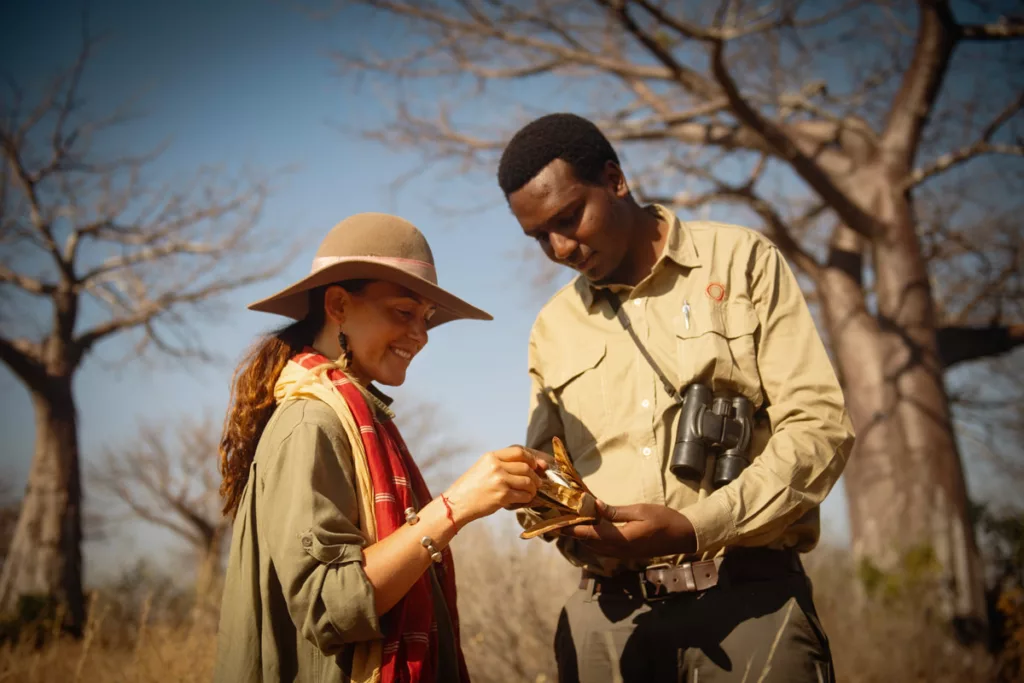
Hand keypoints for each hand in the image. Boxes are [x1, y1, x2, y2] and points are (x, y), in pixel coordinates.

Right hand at [443, 446, 547, 525]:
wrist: (457, 503)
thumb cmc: (471, 487)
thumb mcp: (483, 467)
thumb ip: (502, 464)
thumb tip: (530, 465)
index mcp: (491, 457)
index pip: (519, 451)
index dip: (531, 458)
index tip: (536, 466)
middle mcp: (496, 466)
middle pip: (526, 467)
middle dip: (535, 476)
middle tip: (537, 482)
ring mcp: (500, 481)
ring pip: (528, 481)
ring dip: (533, 488)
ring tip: (531, 491)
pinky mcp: (502, 496)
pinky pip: (524, 495)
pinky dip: (528, 497)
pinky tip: (525, 499)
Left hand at [558, 501, 696, 559]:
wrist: (683, 537)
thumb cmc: (664, 520)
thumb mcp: (640, 511)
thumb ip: (615, 511)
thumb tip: (595, 506)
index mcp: (621, 540)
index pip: (590, 535)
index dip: (572, 529)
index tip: (557, 522)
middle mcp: (618, 551)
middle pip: (589, 543)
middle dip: (575, 531)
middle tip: (563, 516)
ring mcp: (622, 554)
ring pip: (595, 547)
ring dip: (584, 535)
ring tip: (574, 519)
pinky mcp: (626, 553)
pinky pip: (604, 548)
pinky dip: (594, 538)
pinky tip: (593, 526)